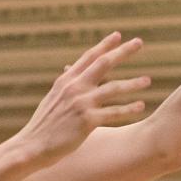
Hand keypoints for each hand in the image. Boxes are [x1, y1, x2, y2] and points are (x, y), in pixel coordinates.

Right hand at [15, 33, 149, 165]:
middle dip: (123, 51)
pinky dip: (128, 109)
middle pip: (104, 64)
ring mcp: (81, 103)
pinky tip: (140, 106)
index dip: (104, 45)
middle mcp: (74, 88)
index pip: (88, 57)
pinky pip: (113, 113)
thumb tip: (69, 70)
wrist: (33, 145)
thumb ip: (65, 85)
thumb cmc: (44, 125)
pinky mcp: (87, 121)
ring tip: (148, 81)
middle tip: (139, 42)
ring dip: (133, 83)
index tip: (118, 35)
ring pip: (113, 88)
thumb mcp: (53, 98)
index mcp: (66, 80)